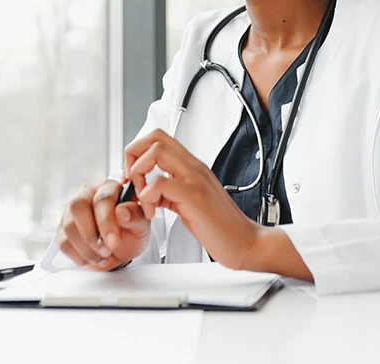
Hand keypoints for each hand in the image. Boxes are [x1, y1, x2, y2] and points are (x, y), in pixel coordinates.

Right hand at [54, 179, 150, 271]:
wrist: (122, 247)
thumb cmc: (132, 230)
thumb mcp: (142, 225)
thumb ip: (135, 215)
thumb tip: (121, 211)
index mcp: (108, 188)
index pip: (102, 199)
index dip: (106, 221)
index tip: (114, 242)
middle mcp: (87, 194)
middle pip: (77, 207)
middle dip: (91, 234)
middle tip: (106, 251)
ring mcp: (71, 211)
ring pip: (68, 227)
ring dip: (86, 248)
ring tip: (103, 258)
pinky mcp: (63, 229)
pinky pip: (63, 242)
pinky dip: (78, 256)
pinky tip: (93, 259)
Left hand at [124, 129, 261, 269]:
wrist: (245, 241)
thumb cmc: (220, 226)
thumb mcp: (189, 201)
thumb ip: (170, 191)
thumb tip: (149, 189)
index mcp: (192, 166)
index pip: (160, 138)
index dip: (139, 152)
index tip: (134, 175)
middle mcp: (194, 167)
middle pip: (155, 137)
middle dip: (134, 156)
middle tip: (134, 181)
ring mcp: (195, 179)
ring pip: (156, 152)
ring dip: (140, 173)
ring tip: (144, 198)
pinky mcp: (194, 196)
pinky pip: (161, 182)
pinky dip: (148, 195)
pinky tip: (153, 210)